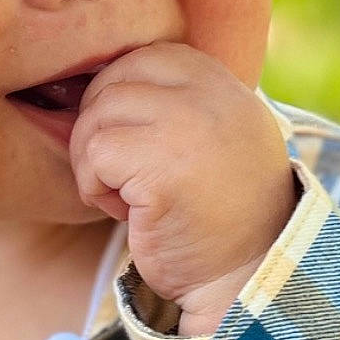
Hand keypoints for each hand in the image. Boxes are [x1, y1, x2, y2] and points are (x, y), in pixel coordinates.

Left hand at [70, 43, 297, 337]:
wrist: (244, 282)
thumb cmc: (218, 216)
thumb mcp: (215, 138)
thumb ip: (181, 101)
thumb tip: (104, 79)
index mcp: (225, 85)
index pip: (148, 57)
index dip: (121, 95)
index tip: (129, 142)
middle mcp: (212, 97)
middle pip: (115, 80)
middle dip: (99, 126)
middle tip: (119, 173)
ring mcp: (188, 127)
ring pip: (97, 115)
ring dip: (95, 162)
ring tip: (128, 196)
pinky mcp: (162, 168)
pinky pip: (95, 155)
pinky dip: (95, 188)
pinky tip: (129, 213)